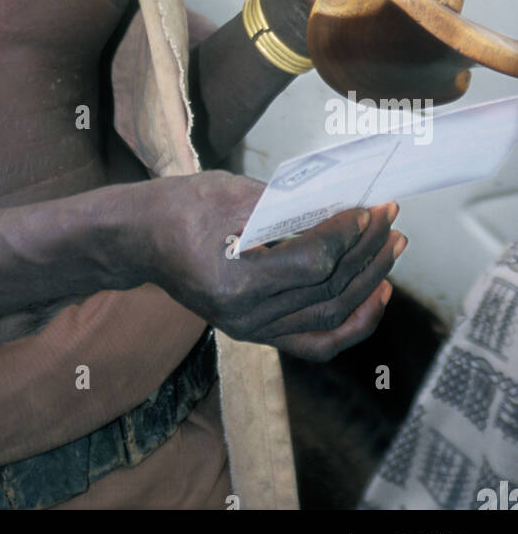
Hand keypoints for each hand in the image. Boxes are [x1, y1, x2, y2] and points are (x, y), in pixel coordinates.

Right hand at [144, 172, 404, 361]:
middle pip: (327, 288)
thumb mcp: (233, 192)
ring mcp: (251, 331)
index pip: (313, 261)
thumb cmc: (182, 207)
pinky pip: (317, 341)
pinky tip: (378, 295)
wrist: (141, 239)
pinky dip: (353, 323)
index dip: (348, 233)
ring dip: (369, 280)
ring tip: (392, 248)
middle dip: (367, 251)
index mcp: (234, 281)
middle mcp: (245, 316)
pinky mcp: (257, 333)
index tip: (369, 208)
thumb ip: (291, 204)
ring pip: (330, 314)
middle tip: (391, 219)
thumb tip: (345, 206)